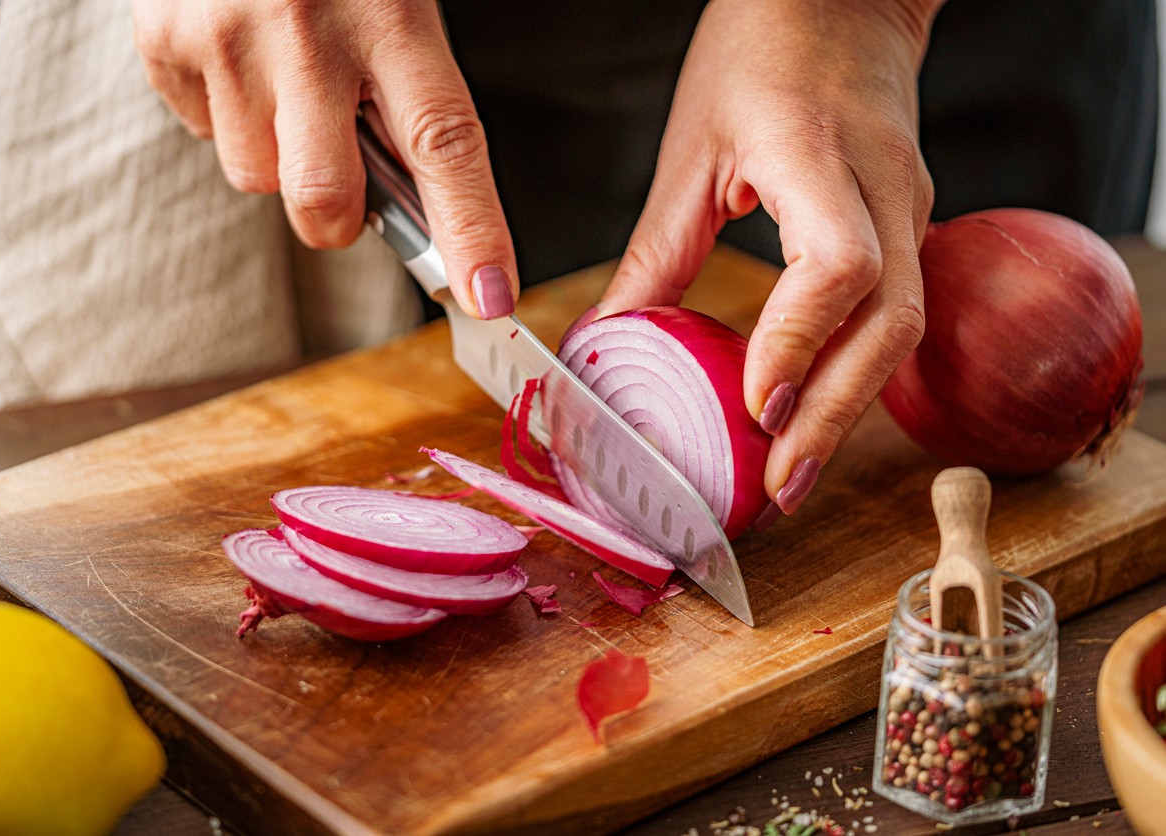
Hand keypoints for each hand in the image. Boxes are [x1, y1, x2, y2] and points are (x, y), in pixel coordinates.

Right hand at [132, 0, 517, 318]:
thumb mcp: (396, 12)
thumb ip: (410, 104)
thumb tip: (418, 219)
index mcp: (394, 18)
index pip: (445, 145)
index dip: (472, 230)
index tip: (490, 296)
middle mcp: (308, 31)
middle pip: (324, 199)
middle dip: (336, 220)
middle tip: (342, 174)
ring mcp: (228, 38)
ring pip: (257, 178)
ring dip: (278, 156)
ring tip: (284, 80)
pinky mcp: (165, 41)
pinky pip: (205, 135)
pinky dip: (229, 118)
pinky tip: (241, 61)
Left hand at [592, 0, 941, 517]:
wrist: (845, 1)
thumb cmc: (763, 51)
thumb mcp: (692, 148)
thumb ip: (658, 251)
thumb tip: (612, 340)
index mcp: (818, 155)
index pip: (838, 264)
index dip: (800, 341)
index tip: (757, 407)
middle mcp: (883, 188)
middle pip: (888, 323)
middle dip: (832, 415)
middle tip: (779, 486)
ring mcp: (911, 210)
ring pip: (901, 330)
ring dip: (848, 409)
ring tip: (792, 474)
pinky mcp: (911, 229)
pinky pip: (894, 316)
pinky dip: (854, 375)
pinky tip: (814, 416)